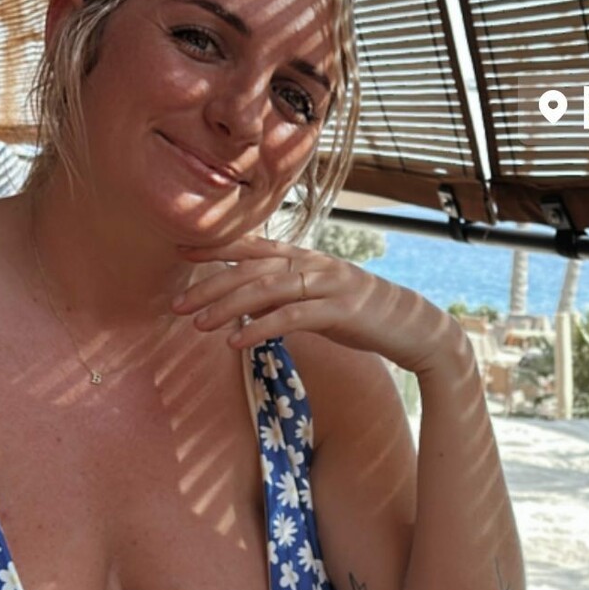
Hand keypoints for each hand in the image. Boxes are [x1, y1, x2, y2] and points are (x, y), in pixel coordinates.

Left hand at [173, 235, 461, 376]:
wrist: (412, 326)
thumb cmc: (361, 314)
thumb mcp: (318, 299)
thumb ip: (285, 295)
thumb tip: (248, 303)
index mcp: (305, 257)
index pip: (252, 247)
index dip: (216, 249)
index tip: (181, 255)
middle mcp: (312, 263)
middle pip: (250, 269)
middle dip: (210, 286)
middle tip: (176, 305)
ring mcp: (327, 284)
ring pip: (266, 290)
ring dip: (227, 307)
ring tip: (198, 324)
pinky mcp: (339, 310)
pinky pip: (291, 318)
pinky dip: (260, 328)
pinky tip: (236, 342)